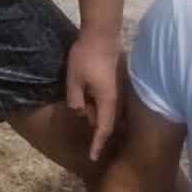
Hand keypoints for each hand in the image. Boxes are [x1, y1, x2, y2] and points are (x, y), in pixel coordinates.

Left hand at [63, 31, 122, 164]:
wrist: (102, 33)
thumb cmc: (86, 56)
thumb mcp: (74, 80)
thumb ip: (76, 100)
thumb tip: (79, 113)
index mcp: (107, 101)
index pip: (103, 129)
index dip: (98, 145)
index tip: (93, 158)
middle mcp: (116, 98)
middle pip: (108, 122)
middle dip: (98, 133)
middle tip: (88, 143)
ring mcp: (118, 89)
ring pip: (108, 111)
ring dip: (98, 118)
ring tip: (86, 118)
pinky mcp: (116, 81)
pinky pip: (109, 101)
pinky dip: (100, 107)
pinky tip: (90, 103)